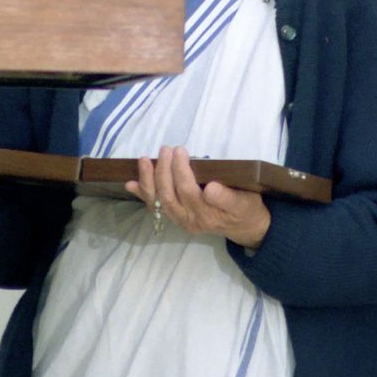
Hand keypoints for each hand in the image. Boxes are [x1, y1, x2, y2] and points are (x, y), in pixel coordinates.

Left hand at [127, 145, 270, 247]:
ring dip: (149, 181)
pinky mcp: (176, 218)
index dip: (182, 171)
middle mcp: (192, 220)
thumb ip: (228, 197)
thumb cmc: (245, 208)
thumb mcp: (246, 201)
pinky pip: (156, 208)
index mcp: (209, 213)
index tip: (181, 151)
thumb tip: (210, 189)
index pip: (190, 192)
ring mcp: (182, 221)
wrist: (243, 227)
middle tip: (166, 149)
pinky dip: (143, 195)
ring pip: (160, 202)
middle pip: (171, 195)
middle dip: (165, 170)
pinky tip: (130, 183)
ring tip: (144, 160)